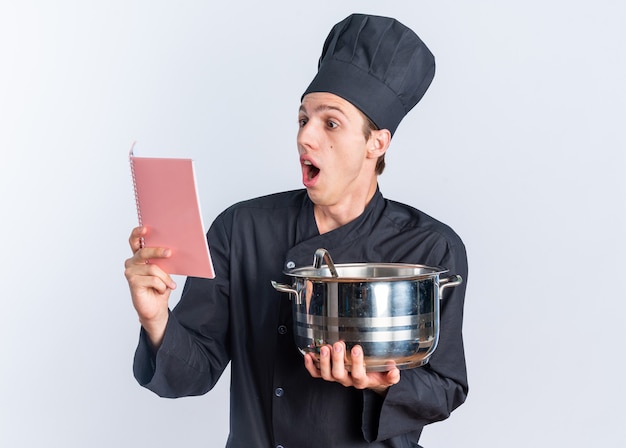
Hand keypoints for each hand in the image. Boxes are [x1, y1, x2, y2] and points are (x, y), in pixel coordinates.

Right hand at [124, 226, 176, 347]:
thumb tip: (171, 249)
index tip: (145, 228)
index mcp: (139, 256)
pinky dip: (162, 285)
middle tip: (169, 252)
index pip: (135, 240)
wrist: (157, 307)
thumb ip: (163, 259)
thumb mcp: (164, 270)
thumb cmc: (160, 286)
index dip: (138, 233)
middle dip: (157, 251)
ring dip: (165, 278)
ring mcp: (131, 272)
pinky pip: (153, 279)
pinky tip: (162, 290)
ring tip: (170, 285)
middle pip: (143, 252)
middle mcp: (132, 262)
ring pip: (153, 268)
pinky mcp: (133, 283)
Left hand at [303, 342, 399, 393]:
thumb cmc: (378, 374)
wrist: (369, 380)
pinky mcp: (327, 374)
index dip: (356, 363)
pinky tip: (308, 355)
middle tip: (337, 345)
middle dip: (337, 360)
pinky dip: (310, 366)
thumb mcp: (387, 375)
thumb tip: (394, 370)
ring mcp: (336, 377)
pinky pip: (316, 374)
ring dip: (323, 361)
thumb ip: (391, 374)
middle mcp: (347, 380)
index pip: (358, 375)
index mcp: (362, 380)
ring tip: (324, 348)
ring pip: (326, 375)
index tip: (356, 348)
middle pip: (339, 374)